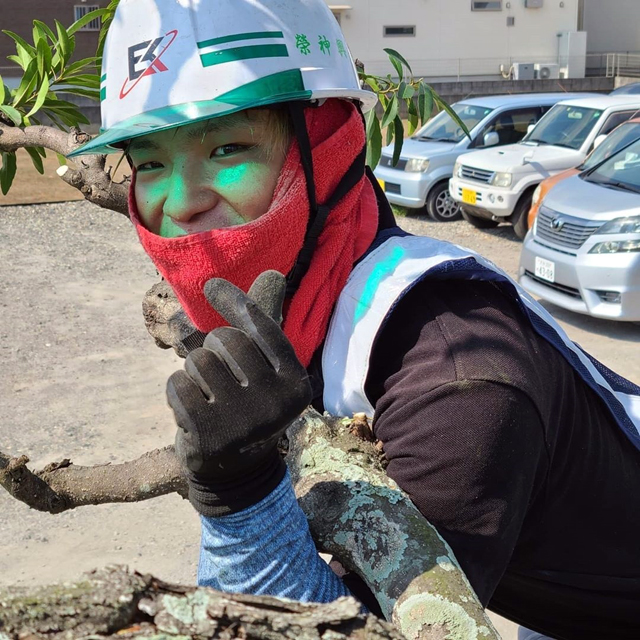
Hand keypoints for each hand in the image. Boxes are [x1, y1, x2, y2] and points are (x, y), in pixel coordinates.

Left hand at [167, 271, 311, 516]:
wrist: (235, 472)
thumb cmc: (248, 406)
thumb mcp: (263, 368)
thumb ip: (263, 326)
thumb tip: (273, 271)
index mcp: (295, 383)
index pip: (261, 328)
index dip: (234, 302)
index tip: (210, 285)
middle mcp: (276, 402)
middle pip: (224, 340)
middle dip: (212, 349)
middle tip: (218, 376)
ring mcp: (243, 421)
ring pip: (197, 360)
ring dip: (194, 372)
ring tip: (207, 395)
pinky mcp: (209, 435)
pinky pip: (177, 384)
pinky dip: (177, 392)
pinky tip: (191, 411)